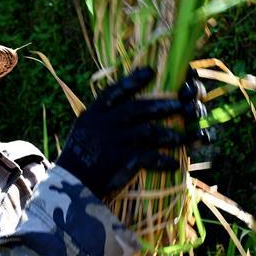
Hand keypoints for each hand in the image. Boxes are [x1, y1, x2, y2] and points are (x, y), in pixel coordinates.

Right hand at [56, 67, 209, 199]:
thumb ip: (103, 116)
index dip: (132, 80)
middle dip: (162, 105)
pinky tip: (174, 164)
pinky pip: (146, 158)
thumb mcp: (85, 130)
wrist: (71, 183)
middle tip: (182, 104)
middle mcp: (104, 123)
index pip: (114, 91)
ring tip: (184, 137)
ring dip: (168, 134)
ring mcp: (112, 141)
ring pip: (147, 132)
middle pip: (138, 109)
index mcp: (95, 113)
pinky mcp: (119, 161)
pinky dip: (161, 161)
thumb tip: (125, 104)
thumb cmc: (80, 156)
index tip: (150, 71)